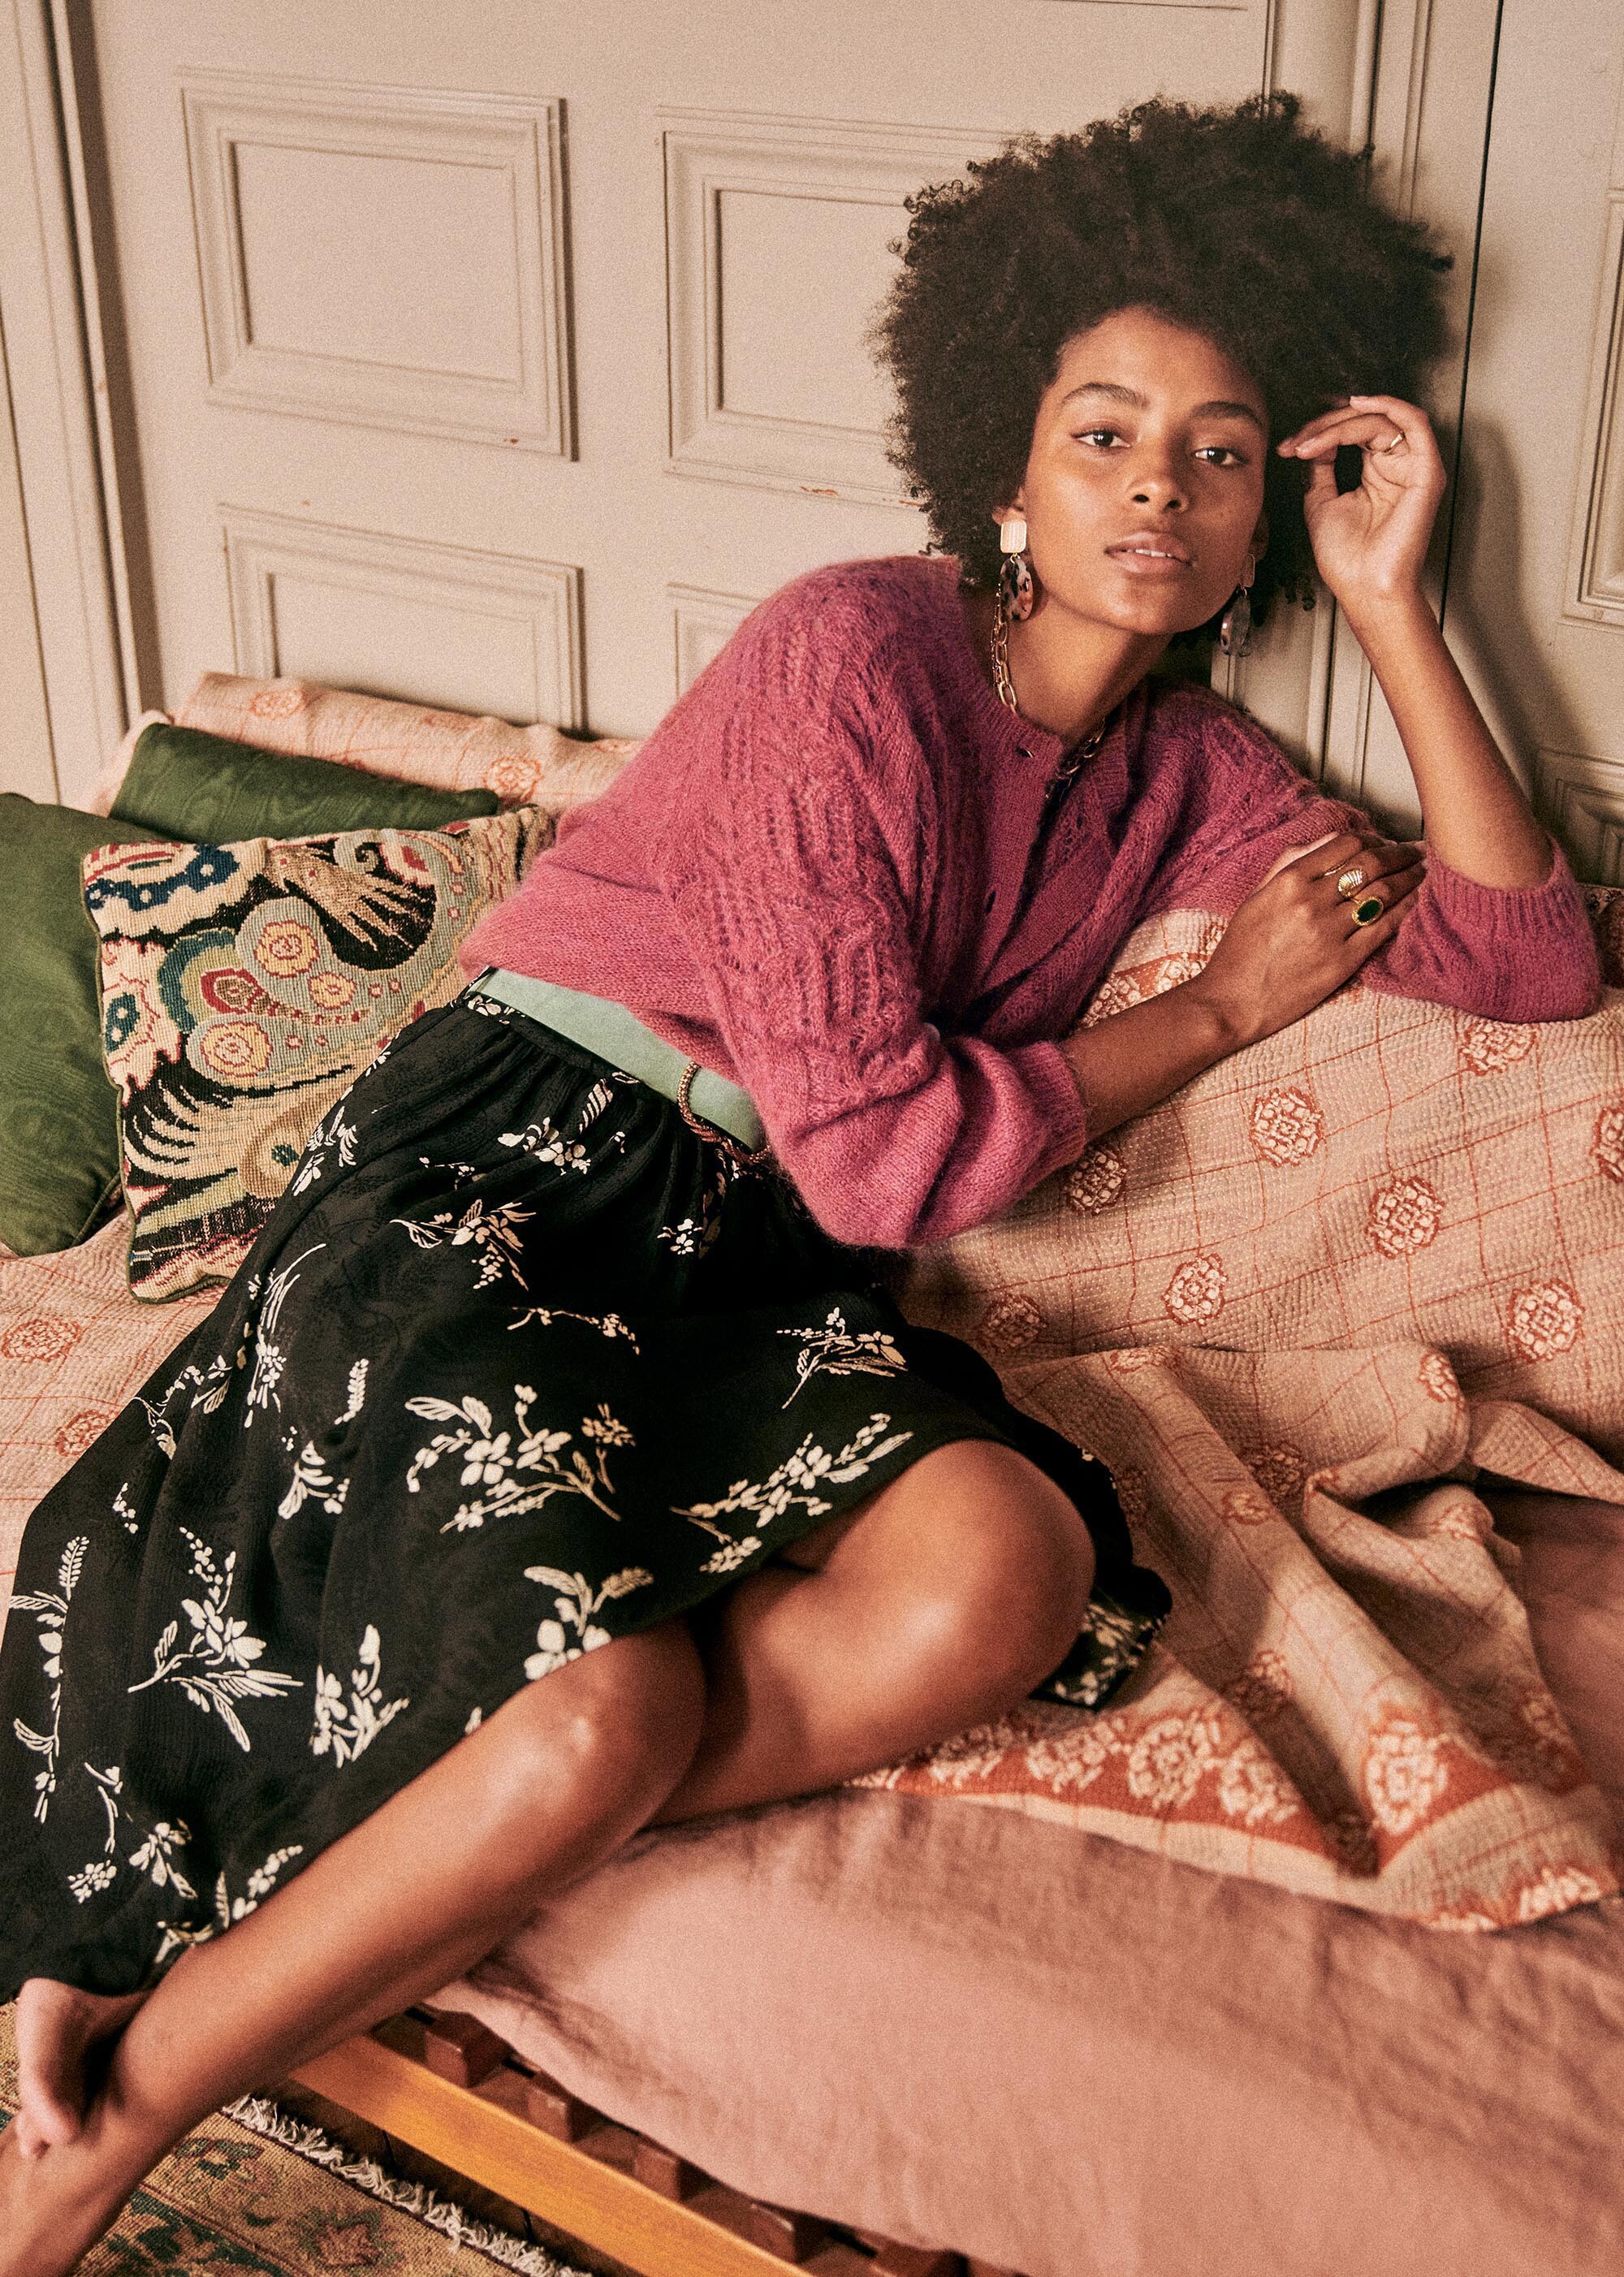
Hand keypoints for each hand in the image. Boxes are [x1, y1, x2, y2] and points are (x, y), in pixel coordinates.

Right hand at [1184, 831, 1424, 1050]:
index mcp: (1288, 880)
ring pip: (1383, 893)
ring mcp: (1329, 932)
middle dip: (1399, 853)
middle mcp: (1311, 901)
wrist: (1232, 1002)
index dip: (1372, 839)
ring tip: (1421, 872)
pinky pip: (1384, 928)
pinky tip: (1415, 901)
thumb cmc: (1240, 950)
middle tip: (1415, 851)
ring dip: (1409, 878)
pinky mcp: (1342, 962)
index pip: (1345, 844)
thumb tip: (1329, 842)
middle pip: (1371, 864)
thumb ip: (1289, 863)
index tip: (1384, 842)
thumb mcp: (1256, 896)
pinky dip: (1405, 910)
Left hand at [1276, 395, 1445, 615]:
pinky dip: (1387, 406)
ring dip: (1343, 421)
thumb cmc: (1348, 559)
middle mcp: (1396, 466)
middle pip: (1364, 421)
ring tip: (1314, 436)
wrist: (1365, 589)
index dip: (1318, 431)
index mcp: (1376, 473)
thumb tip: (1312, 438)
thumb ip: (1320, 467)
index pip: (1351, 432)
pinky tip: (1357, 405)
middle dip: (1324, 425)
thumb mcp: (1320, 502)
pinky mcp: (1426, 471)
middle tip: (1297, 441)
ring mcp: (1413, 467)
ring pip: (1381, 419)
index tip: (1287, 447)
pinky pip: (1414, 423)